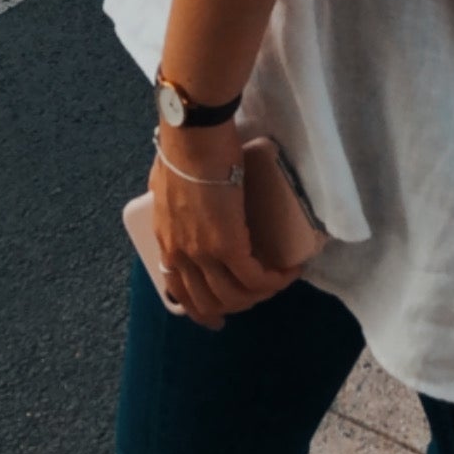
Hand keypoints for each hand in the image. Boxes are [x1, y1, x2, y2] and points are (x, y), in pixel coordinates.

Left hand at [150, 126, 298, 331]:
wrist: (194, 134)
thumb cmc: (182, 147)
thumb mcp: (165, 184)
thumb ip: (173, 202)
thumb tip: (183, 199)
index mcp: (166, 242)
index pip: (181, 293)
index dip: (202, 312)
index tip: (218, 320)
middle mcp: (182, 256)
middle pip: (211, 302)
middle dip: (238, 305)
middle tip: (259, 295)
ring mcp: (203, 253)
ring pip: (235, 295)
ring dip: (260, 294)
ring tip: (279, 280)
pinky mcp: (228, 244)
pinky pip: (254, 277)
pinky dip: (274, 280)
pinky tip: (288, 271)